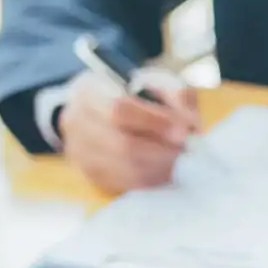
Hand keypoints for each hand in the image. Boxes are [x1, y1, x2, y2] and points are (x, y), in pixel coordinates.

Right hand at [59, 69, 200, 193]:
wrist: (105, 112)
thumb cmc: (136, 95)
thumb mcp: (158, 82)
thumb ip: (178, 96)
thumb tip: (191, 126)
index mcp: (88, 90)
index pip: (118, 110)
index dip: (154, 122)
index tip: (183, 131)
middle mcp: (76, 122)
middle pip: (122, 145)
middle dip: (162, 151)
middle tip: (187, 151)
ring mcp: (80, 153)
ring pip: (126, 169)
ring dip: (161, 168)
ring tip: (179, 159)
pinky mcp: (92, 177)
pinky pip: (126, 186)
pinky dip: (152, 180)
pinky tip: (167, 171)